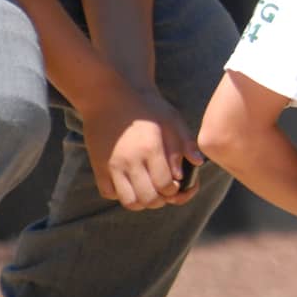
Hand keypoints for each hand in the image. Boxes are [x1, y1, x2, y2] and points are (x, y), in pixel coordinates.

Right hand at [80, 91, 204, 209]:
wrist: (110, 94)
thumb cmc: (146, 107)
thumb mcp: (172, 118)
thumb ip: (185, 142)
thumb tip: (197, 164)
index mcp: (151, 149)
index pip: (166, 185)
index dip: (176, 191)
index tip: (177, 184)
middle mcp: (130, 160)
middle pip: (148, 199)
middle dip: (161, 200)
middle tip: (164, 190)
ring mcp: (112, 165)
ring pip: (129, 201)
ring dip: (142, 201)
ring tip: (148, 190)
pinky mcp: (99, 166)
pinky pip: (109, 193)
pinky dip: (121, 194)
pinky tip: (130, 182)